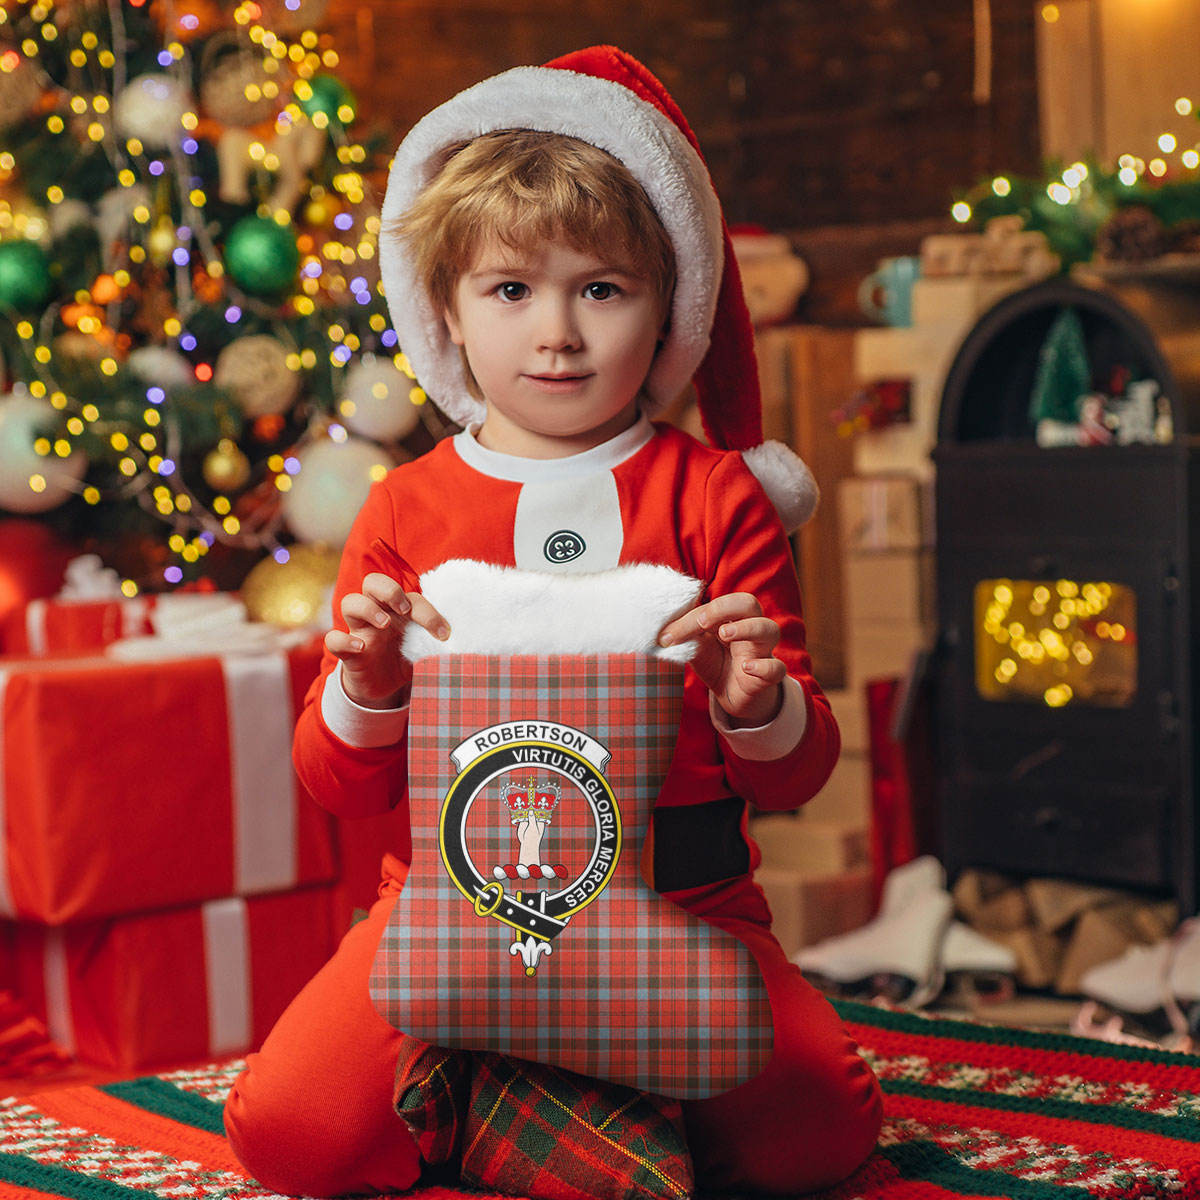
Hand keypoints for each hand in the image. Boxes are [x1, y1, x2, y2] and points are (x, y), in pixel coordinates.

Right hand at [324, 572, 448, 708]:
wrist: (384, 689)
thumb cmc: (405, 659)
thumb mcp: (423, 649)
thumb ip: (436, 642)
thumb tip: (463, 642)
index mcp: (398, 610)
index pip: (410, 596)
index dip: (428, 611)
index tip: (443, 633)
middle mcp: (377, 614)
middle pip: (373, 582)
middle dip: (389, 590)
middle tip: (404, 609)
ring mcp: (359, 631)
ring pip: (350, 602)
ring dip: (368, 608)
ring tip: (385, 624)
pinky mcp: (346, 652)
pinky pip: (333, 639)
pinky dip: (343, 640)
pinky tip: (361, 648)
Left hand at [658, 592, 785, 726]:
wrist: (733, 696)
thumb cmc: (717, 663)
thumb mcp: (697, 648)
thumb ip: (685, 636)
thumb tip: (661, 631)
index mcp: (731, 617)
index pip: (716, 605)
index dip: (692, 616)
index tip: (668, 635)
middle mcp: (750, 628)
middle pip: (749, 603)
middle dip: (724, 608)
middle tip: (702, 622)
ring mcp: (762, 651)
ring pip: (769, 630)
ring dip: (747, 628)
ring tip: (725, 634)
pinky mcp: (769, 676)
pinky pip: (776, 668)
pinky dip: (764, 666)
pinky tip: (746, 667)